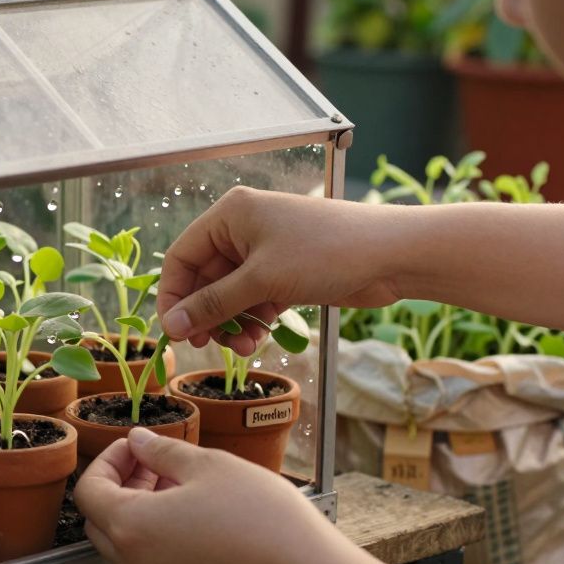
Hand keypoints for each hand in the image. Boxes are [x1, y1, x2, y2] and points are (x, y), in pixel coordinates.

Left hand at [74, 428, 349, 563]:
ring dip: (139, 511)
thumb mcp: (207, 464)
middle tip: (155, 463)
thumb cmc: (259, 513)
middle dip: (120, 486)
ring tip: (180, 486)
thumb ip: (161, 450)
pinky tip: (194, 518)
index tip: (137, 446)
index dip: (107, 461)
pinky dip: (157, 538)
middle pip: (100, 520)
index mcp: (131, 526)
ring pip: (125, 544)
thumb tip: (137, 441)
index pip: (88, 491)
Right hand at [156, 187, 401, 353]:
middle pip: (204, 279)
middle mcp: (243, 229)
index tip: (174, 331)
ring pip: (229, 294)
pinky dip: (252, 321)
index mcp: (230, 215)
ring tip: (244, 347)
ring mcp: (265, 251)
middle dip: (206, 314)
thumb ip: (213, 304)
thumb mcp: (262, 280)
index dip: (173, 296)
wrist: (392, 255)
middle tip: (206, 345)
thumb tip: (172, 326)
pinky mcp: (285, 271)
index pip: (181, 257)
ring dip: (231, 323)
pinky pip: (253, 299)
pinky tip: (259, 340)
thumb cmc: (328, 251)